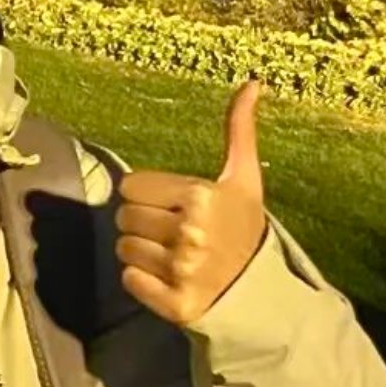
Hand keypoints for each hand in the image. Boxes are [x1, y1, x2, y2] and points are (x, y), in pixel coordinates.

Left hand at [115, 79, 269, 326]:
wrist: (262, 288)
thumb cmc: (244, 226)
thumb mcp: (243, 177)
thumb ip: (239, 129)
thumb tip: (252, 82)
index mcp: (200, 197)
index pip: (130, 186)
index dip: (146, 193)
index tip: (171, 203)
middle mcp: (189, 234)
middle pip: (123, 217)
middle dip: (142, 221)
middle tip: (169, 229)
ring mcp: (181, 271)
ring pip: (123, 249)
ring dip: (140, 250)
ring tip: (169, 252)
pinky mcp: (175, 304)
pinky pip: (129, 280)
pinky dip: (142, 280)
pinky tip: (167, 276)